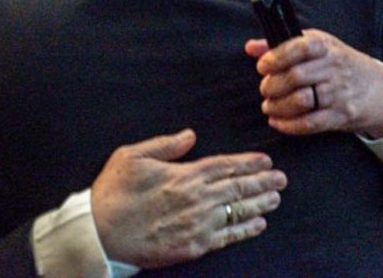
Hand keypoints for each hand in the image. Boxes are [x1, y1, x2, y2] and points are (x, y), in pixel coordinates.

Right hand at [91, 129, 286, 267]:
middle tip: (282, 179)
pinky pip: (227, 237)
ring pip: (237, 212)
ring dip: (260, 204)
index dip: (248, 163)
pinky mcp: (192, 246)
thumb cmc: (113, 191)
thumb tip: (190, 135)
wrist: (100, 232)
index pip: (225, 166)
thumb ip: (165, 144)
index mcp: (183, 175)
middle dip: (262, 182)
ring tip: (276, 198)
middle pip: (237, 188)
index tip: (266, 161)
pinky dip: (245, 230)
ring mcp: (197, 224)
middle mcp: (196, 199)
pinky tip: (259, 224)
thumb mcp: (133, 156)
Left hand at [246, 29, 382, 136]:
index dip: (277, 57)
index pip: (301, 47)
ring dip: (278, 106)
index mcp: (326, 47)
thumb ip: (282, 46)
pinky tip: (277, 122)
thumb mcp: (316, 46)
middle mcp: (334, 68)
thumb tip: (250, 47)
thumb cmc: (338, 63)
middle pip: (297, 76)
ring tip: (269, 106)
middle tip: (265, 89)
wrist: (377, 89)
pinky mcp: (340, 116)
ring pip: (301, 101)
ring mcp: (338, 93)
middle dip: (273, 85)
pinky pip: (311, 123)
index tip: (262, 66)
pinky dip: (289, 125)